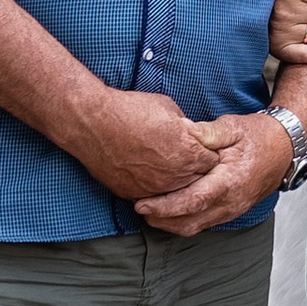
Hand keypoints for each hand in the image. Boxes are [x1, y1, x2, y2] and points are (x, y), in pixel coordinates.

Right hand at [75, 89, 227, 204]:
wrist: (94, 123)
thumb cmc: (131, 110)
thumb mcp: (171, 110)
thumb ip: (187, 129)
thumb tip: (192, 135)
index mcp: (188, 154)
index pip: (212, 161)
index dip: (207, 152)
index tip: (201, 148)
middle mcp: (173, 176)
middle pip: (197, 180)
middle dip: (195, 169)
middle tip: (185, 156)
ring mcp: (152, 189)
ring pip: (175, 192)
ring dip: (174, 181)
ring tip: (165, 164)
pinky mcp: (132, 194)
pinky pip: (151, 196)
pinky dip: (152, 186)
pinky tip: (147, 172)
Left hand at [134, 110, 294, 233]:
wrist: (285, 149)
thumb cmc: (258, 136)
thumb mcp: (232, 127)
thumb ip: (206, 133)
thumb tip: (182, 131)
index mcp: (230, 181)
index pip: (192, 200)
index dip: (165, 206)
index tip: (142, 204)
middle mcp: (231, 201)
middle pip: (189, 222)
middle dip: (160, 219)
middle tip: (138, 208)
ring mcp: (232, 210)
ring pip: (195, 227)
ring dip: (169, 224)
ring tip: (149, 211)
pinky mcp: (230, 212)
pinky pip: (202, 224)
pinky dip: (183, 220)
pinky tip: (168, 210)